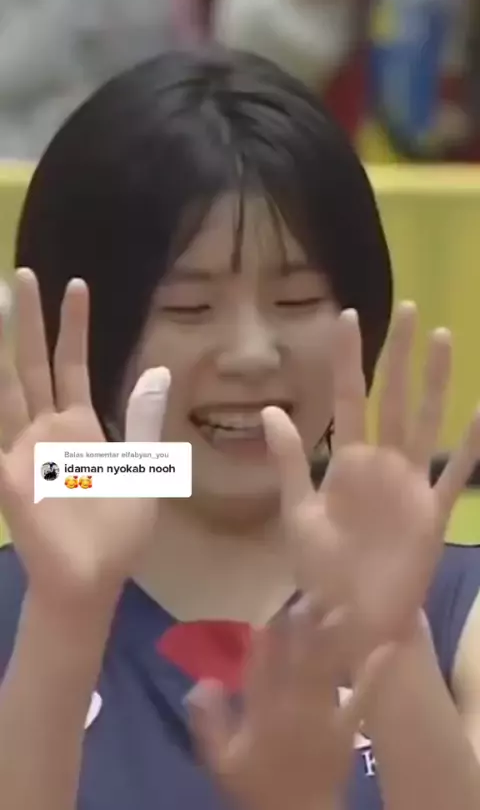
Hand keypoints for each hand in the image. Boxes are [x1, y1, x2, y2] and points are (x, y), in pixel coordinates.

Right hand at [0, 269, 169, 616]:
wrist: (92, 579)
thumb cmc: (116, 530)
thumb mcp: (142, 468)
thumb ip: (143, 421)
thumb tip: (159, 372)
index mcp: (80, 425)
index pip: (73, 364)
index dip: (74, 327)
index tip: (76, 286)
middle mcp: (46, 428)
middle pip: (34, 363)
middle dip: (29, 321)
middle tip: (24, 274)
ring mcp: (22, 448)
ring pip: (8, 387)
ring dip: (3, 349)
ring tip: (1, 304)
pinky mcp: (6, 473)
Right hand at [188, 598, 392, 809]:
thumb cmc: (257, 784)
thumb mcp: (220, 759)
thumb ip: (209, 719)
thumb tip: (203, 679)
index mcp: (261, 710)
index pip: (261, 665)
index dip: (266, 636)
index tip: (271, 606)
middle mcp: (291, 706)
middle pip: (296, 659)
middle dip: (303, 626)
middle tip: (309, 592)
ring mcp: (321, 715)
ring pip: (326, 669)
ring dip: (334, 639)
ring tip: (342, 606)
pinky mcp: (346, 727)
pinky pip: (360, 697)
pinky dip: (372, 674)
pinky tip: (385, 649)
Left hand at [263, 304, 479, 659]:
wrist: (350, 616)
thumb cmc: (320, 566)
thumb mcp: (297, 510)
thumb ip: (289, 460)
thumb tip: (269, 409)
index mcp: (346, 460)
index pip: (347, 397)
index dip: (347, 358)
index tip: (347, 317)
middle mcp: (381, 462)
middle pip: (391, 397)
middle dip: (399, 354)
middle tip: (411, 310)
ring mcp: (410, 484)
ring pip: (425, 422)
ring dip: (435, 383)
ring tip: (443, 340)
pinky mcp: (432, 513)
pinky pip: (455, 475)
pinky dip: (470, 447)